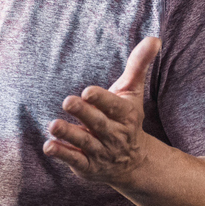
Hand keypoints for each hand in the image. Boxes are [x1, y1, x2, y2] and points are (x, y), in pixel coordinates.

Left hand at [43, 36, 160, 185]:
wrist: (133, 162)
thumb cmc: (126, 118)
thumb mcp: (132, 92)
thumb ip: (138, 65)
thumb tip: (155, 38)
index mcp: (126, 115)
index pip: (114, 106)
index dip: (101, 99)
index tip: (87, 91)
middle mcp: (114, 135)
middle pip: (98, 123)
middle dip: (84, 113)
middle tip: (67, 101)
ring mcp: (101, 152)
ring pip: (84, 143)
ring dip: (69, 134)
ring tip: (53, 125)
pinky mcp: (88, 167)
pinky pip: (75, 161)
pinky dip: (63, 154)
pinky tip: (49, 146)